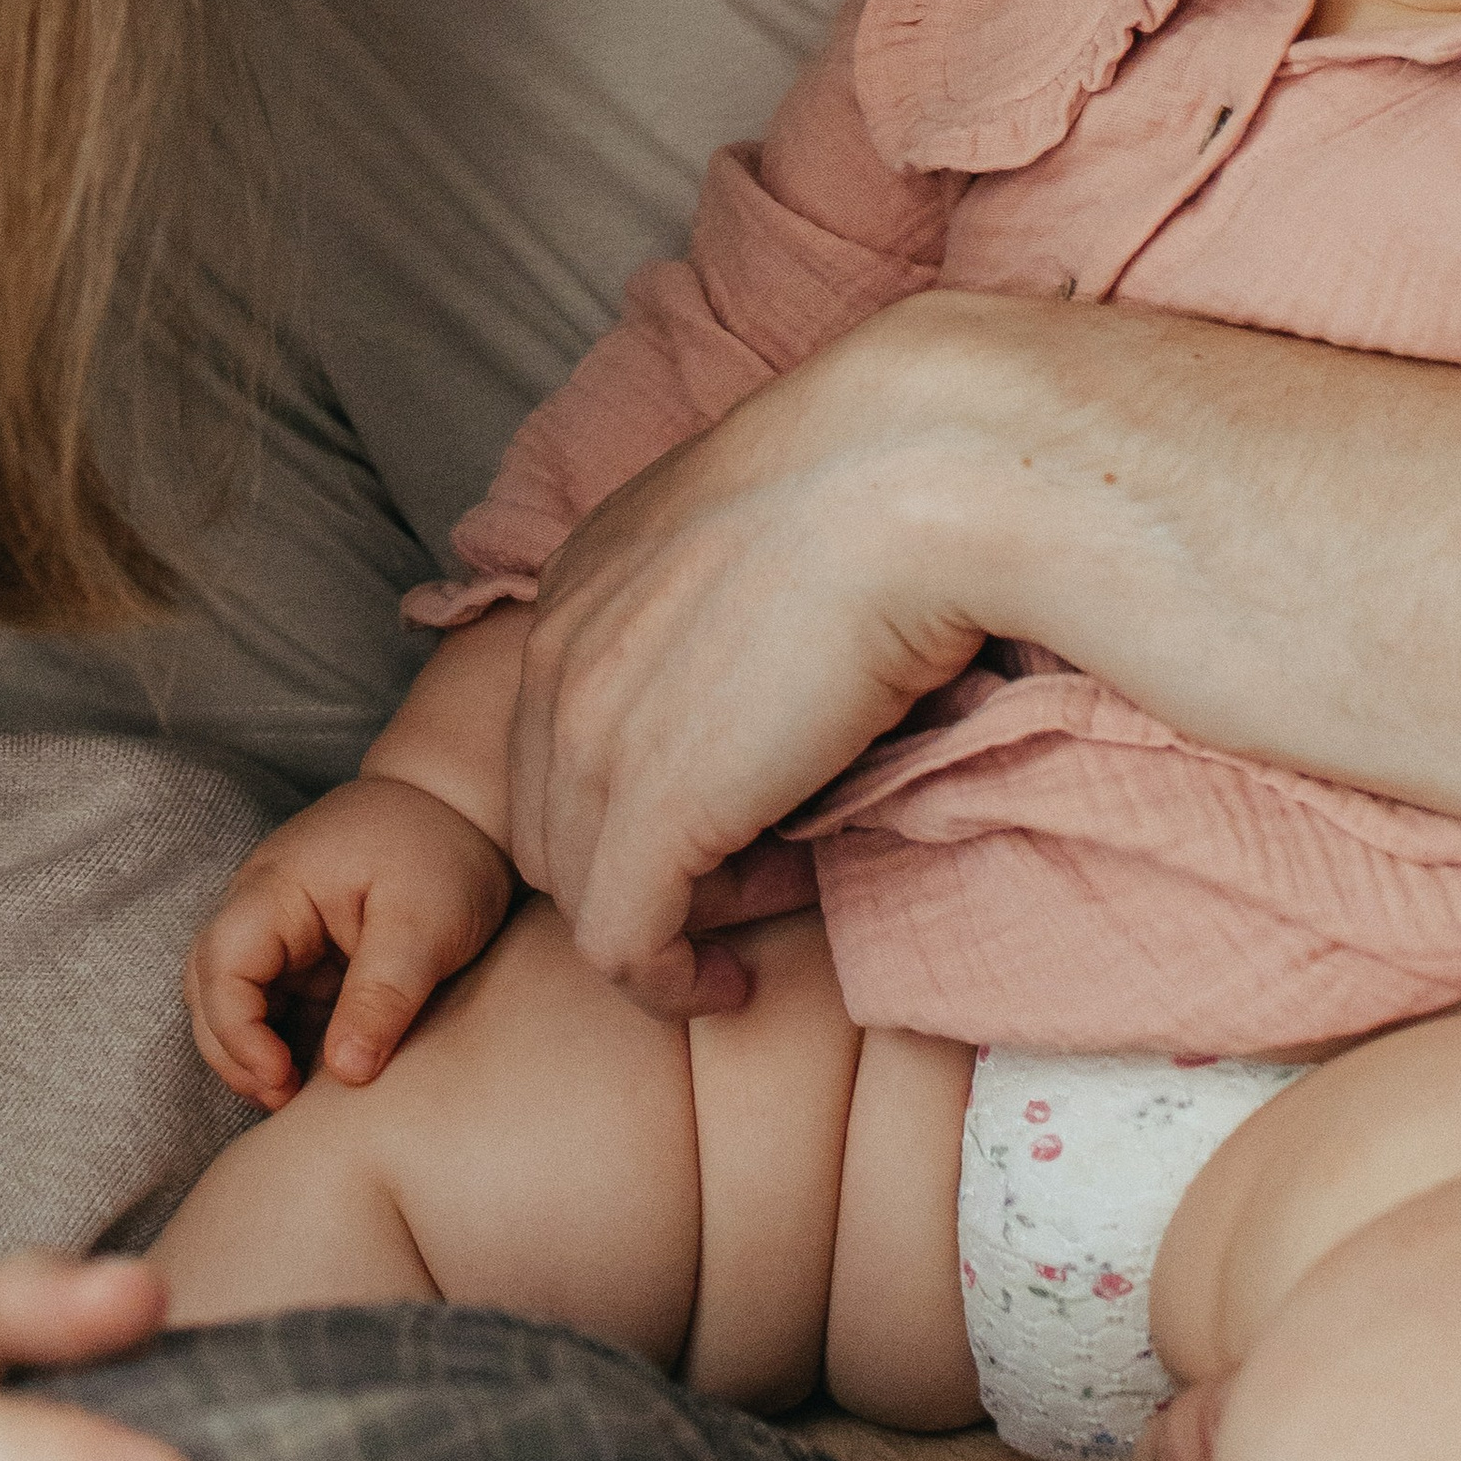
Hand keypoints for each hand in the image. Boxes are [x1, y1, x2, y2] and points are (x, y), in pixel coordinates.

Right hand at [181, 770, 511, 1105]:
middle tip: (283, 1099)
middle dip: (232, 1050)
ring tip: (292, 1093)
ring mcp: (277, 922)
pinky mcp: (301, 943)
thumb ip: (381, 997)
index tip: (281, 1080)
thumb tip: (344, 1073)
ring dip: (248, 1046)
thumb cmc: (443, 851)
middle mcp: (261, 901)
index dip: (238, 1035)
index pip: (222, 967)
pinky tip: (311, 1066)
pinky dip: (277, 1034)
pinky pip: (268, 996)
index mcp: (277, 885)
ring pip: (229, 994)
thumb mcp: (424, 924)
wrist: (462, 806)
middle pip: (207, 985)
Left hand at [507, 307, 992, 1021]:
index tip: (734, 799)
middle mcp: (558, 651)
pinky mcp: (650, 814)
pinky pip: (620, 945)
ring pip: (578, 886)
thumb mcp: (755, 529)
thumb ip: (723, 598)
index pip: (559, 727)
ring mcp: (589, 734)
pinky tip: (729, 986)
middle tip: (755, 861)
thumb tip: (770, 664)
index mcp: (581, 576)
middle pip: (550, 815)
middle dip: (634, 859)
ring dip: (667, 916)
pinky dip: (668, 983)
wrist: (910, 474)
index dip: (632, 787)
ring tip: (771, 894)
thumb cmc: (876, 481)